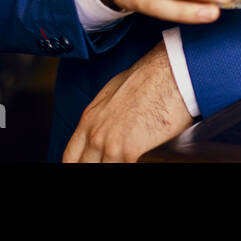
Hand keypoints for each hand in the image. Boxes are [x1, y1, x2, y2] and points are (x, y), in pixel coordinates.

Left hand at [63, 41, 193, 161]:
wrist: (170, 71)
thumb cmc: (150, 77)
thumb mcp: (114, 93)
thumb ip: (104, 116)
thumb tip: (109, 126)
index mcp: (89, 119)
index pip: (69, 158)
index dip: (79, 164)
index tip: (91, 164)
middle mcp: (94, 133)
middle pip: (82, 167)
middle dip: (96, 166)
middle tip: (112, 161)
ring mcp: (109, 144)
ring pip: (102, 169)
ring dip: (115, 165)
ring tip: (128, 159)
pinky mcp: (129, 150)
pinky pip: (124, 169)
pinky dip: (132, 166)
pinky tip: (141, 158)